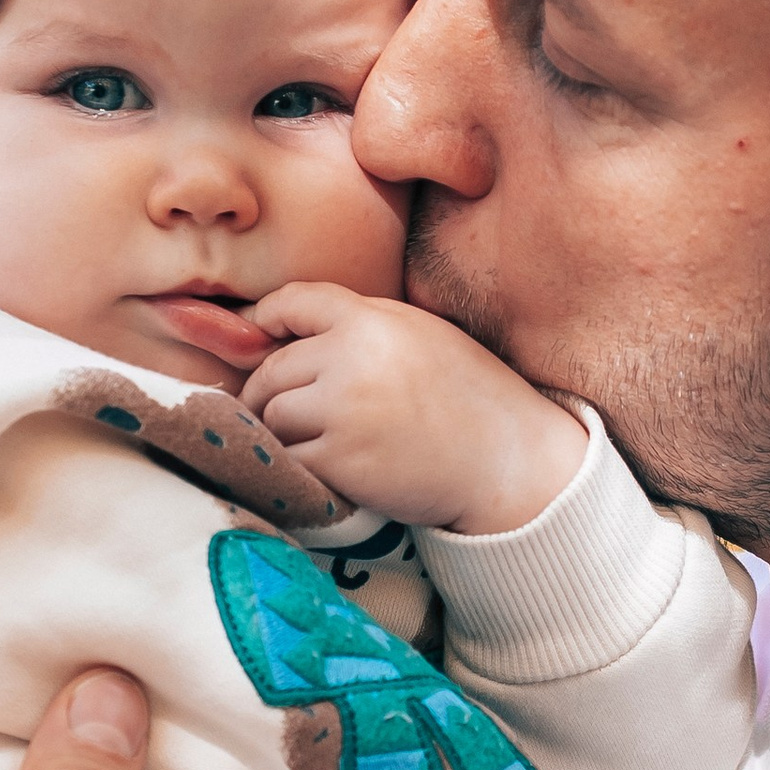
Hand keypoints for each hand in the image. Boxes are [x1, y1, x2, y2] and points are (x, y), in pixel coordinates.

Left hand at [241, 284, 587, 533]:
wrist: (508, 462)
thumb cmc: (468, 396)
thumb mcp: (420, 334)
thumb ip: (359, 325)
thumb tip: (285, 329)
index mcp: (372, 320)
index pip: (293, 301)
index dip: (266, 318)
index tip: (260, 338)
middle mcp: (351, 359)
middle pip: (272, 369)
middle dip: (270, 391)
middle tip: (283, 411)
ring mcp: (343, 411)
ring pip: (274, 415)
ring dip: (285, 432)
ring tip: (317, 441)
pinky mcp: (340, 461)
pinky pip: (291, 458)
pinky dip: (301, 466)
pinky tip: (331, 468)